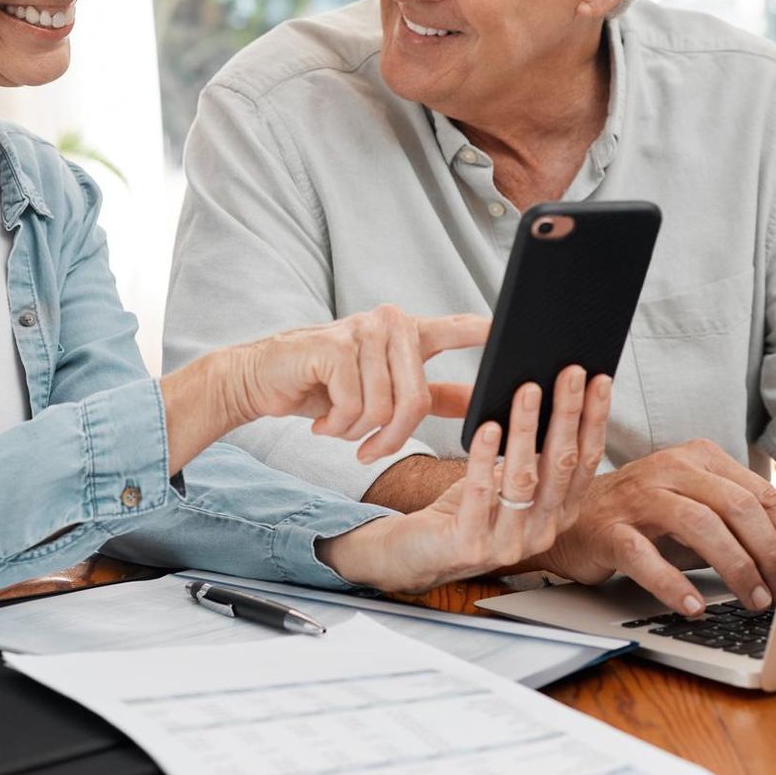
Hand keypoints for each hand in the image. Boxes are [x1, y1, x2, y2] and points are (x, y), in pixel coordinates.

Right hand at [230, 306, 489, 462]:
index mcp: (408, 331)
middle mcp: (389, 323)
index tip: (511, 332)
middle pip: (416, 399)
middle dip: (392, 438)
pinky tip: (321, 419)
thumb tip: (481, 405)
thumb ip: (432, 394)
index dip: (483, 333)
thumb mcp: (384, 390)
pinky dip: (336, 427)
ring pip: (383, 409)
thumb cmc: (326, 385)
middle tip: (367, 451)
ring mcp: (361, 331)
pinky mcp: (334, 348)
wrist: (264, 378)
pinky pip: (354, 408)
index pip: (456, 328)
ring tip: (337, 424)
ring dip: (357, 434)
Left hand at [320, 368, 613, 591]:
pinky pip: (480, 495)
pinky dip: (485, 458)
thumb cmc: (467, 508)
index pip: (587, 461)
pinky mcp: (471, 545)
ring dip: (527, 429)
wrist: (420, 553)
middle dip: (568, 414)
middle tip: (570, 373)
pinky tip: (487, 427)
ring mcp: (509, 542)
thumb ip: (532, 452)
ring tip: (527, 390)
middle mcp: (542, 530)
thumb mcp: (508, 478)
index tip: (598, 380)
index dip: (594, 420)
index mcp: (559, 512)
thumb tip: (545, 390)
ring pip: (524, 478)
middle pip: (562, 465)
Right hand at [533, 439, 775, 614]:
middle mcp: (670, 468)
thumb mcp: (694, 505)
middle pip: (736, 505)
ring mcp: (638, 497)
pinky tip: (693, 606)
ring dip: (734, 567)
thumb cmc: (642, 516)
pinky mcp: (608, 529)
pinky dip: (673, 583)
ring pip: (699, 524)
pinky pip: (645, 555)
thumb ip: (735, 517)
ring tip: (751, 600)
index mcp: (699, 457)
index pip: (760, 491)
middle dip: (767, 553)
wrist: (571, 518)